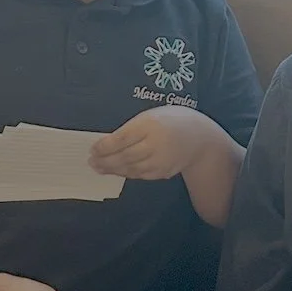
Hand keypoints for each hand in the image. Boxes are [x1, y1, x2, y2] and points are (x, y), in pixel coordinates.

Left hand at [91, 108, 218, 182]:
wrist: (200, 138)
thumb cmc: (171, 121)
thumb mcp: (151, 116)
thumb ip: (132, 128)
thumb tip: (107, 143)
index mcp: (151, 124)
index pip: (123, 138)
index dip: (105, 146)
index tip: (93, 149)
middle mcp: (155, 143)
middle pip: (124, 156)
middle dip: (105, 160)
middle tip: (91, 162)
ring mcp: (160, 160)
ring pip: (130, 168)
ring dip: (112, 169)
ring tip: (99, 167)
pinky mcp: (162, 172)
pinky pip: (140, 174)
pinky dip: (126, 173)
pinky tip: (117, 170)